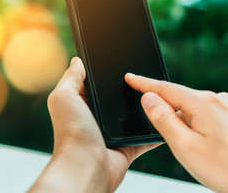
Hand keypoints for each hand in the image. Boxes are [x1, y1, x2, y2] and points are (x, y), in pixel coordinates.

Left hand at [29, 58, 159, 192]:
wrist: (87, 166)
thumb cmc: (72, 132)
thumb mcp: (64, 97)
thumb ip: (70, 78)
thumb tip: (77, 61)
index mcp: (79, 105)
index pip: (91, 84)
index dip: (101, 73)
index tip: (116, 61)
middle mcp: (95, 119)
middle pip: (113, 98)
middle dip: (125, 89)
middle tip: (141, 76)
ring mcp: (111, 133)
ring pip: (131, 116)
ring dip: (141, 108)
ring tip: (155, 94)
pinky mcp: (126, 147)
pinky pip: (144, 137)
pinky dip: (153, 130)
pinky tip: (163, 117)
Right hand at [126, 74, 227, 192]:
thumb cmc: (227, 171)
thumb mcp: (184, 146)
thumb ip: (163, 118)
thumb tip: (149, 97)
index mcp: (204, 104)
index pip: (166, 88)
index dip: (144, 83)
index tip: (131, 77)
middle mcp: (222, 100)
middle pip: (183, 100)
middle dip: (172, 114)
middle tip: (176, 142)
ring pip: (201, 110)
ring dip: (192, 123)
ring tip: (202, 151)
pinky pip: (217, 115)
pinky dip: (208, 126)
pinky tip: (216, 147)